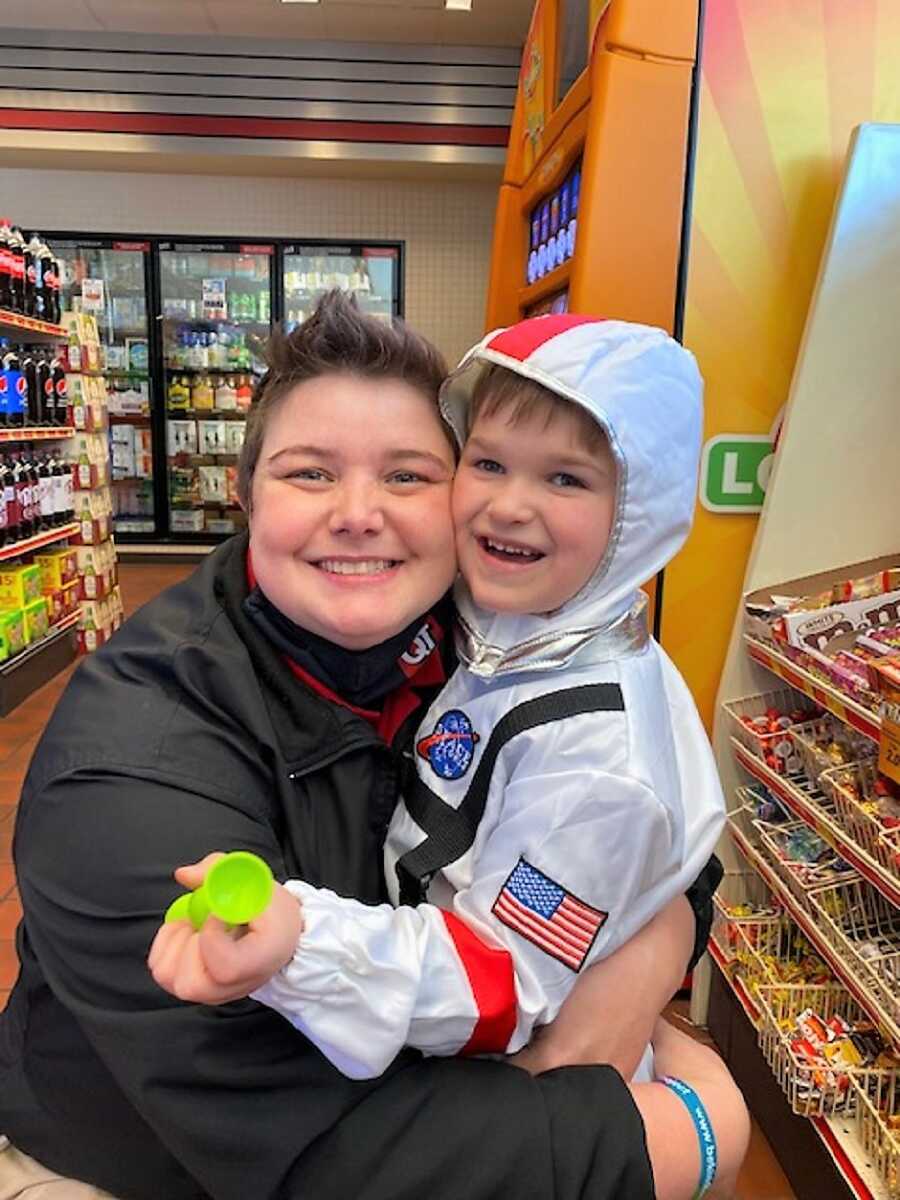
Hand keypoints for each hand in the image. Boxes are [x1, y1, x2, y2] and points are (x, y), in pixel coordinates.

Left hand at [147, 852, 303, 1004]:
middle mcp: (235, 987)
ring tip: (194, 925)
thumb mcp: (256, 880)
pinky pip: (162, 971)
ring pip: (170, 978)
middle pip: (191, 983)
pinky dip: (166, 945)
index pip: (224, 968)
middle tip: (203, 921)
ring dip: (175, 943)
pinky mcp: (194, 988)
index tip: (219, 914)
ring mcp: (212, 992)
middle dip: (187, 944)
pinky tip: (186, 932)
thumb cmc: (270, 910)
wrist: (277, 934)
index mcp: (261, 962)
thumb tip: (184, 875)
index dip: (212, 937)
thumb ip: (219, 869)